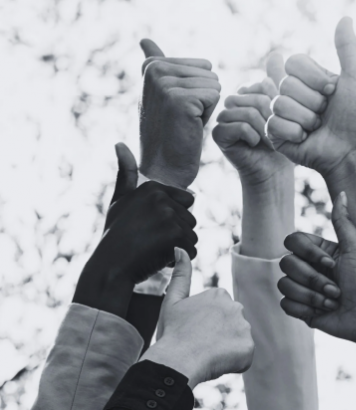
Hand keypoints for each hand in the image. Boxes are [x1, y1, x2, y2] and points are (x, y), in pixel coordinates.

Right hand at [94, 143, 197, 281]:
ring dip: (178, 247)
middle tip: (151, 241)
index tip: (152, 227)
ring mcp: (169, 216)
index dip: (173, 218)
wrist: (110, 267)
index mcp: (153, 187)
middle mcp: (162, 198)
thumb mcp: (119, 200)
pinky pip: (191, 250)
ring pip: (192, 236)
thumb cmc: (115, 235)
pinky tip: (158, 259)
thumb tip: (120, 143)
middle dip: (176, 234)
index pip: (187, 202)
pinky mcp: (175, 235)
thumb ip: (126, 173)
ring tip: (154, 250)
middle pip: (190, 220)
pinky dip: (178, 259)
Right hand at [139, 39, 220, 188]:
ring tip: (185, 120)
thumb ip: (156, 64)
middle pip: (210, 73)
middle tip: (183, 116)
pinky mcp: (179, 99)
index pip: (202, 65)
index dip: (196, 89)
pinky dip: (208, 114)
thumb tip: (144, 39)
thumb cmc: (168, 130)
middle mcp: (154, 70)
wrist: (164, 165)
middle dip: (203, 96)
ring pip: (214, 85)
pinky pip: (215, 96)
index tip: (176, 107)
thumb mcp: (159, 92)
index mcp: (151, 65)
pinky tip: (189, 125)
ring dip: (206, 106)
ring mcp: (165, 84)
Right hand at [142, 249, 254, 388]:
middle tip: (200, 344)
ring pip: (237, 339)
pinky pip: (243, 355)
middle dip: (219, 334)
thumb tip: (180, 248)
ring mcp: (244, 327)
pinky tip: (217, 362)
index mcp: (218, 294)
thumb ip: (181, 274)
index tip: (193, 331)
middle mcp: (236, 306)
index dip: (205, 325)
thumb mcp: (172, 299)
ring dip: (226, 347)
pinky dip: (233, 361)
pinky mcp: (249, 348)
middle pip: (230, 324)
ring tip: (207, 354)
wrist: (176, 361)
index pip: (218, 313)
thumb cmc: (172, 331)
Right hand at [212, 53, 292, 185]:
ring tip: (269, 139)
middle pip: (256, 97)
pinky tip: (255, 144)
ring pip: (247, 111)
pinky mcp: (218, 133)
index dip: (278, 103)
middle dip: (272, 117)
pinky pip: (237, 125)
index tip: (284, 120)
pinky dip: (251, 135)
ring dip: (263, 128)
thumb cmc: (284, 140)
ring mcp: (223, 116)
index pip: (264, 85)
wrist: (274, 170)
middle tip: (278, 133)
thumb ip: (280, 81)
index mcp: (248, 92)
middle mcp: (233, 101)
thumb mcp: (286, 107)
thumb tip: (275, 53)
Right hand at [266, 17, 355, 176]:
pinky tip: (305, 139)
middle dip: (311, 101)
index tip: (331, 91)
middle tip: (324, 114)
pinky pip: (274, 123)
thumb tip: (345, 17)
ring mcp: (281, 114)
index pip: (293, 62)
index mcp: (307, 79)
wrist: (351, 150)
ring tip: (316, 128)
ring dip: (305, 119)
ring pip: (279, 104)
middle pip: (285, 84)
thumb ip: (347, 48)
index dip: (314, 78)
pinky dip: (294, 132)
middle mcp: (292, 94)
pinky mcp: (274, 134)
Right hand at [278, 191, 355, 343]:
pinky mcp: (298, 308)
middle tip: (336, 288)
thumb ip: (342, 220)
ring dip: (312, 295)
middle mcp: (306, 267)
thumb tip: (342, 192)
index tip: (332, 263)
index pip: (292, 241)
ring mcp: (300, 287)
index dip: (308, 253)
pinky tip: (322, 311)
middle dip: (313, 278)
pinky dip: (304, 308)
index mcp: (316, 251)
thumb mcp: (355, 247)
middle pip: (286, 263)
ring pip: (284, 284)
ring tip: (332, 301)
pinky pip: (285, 303)